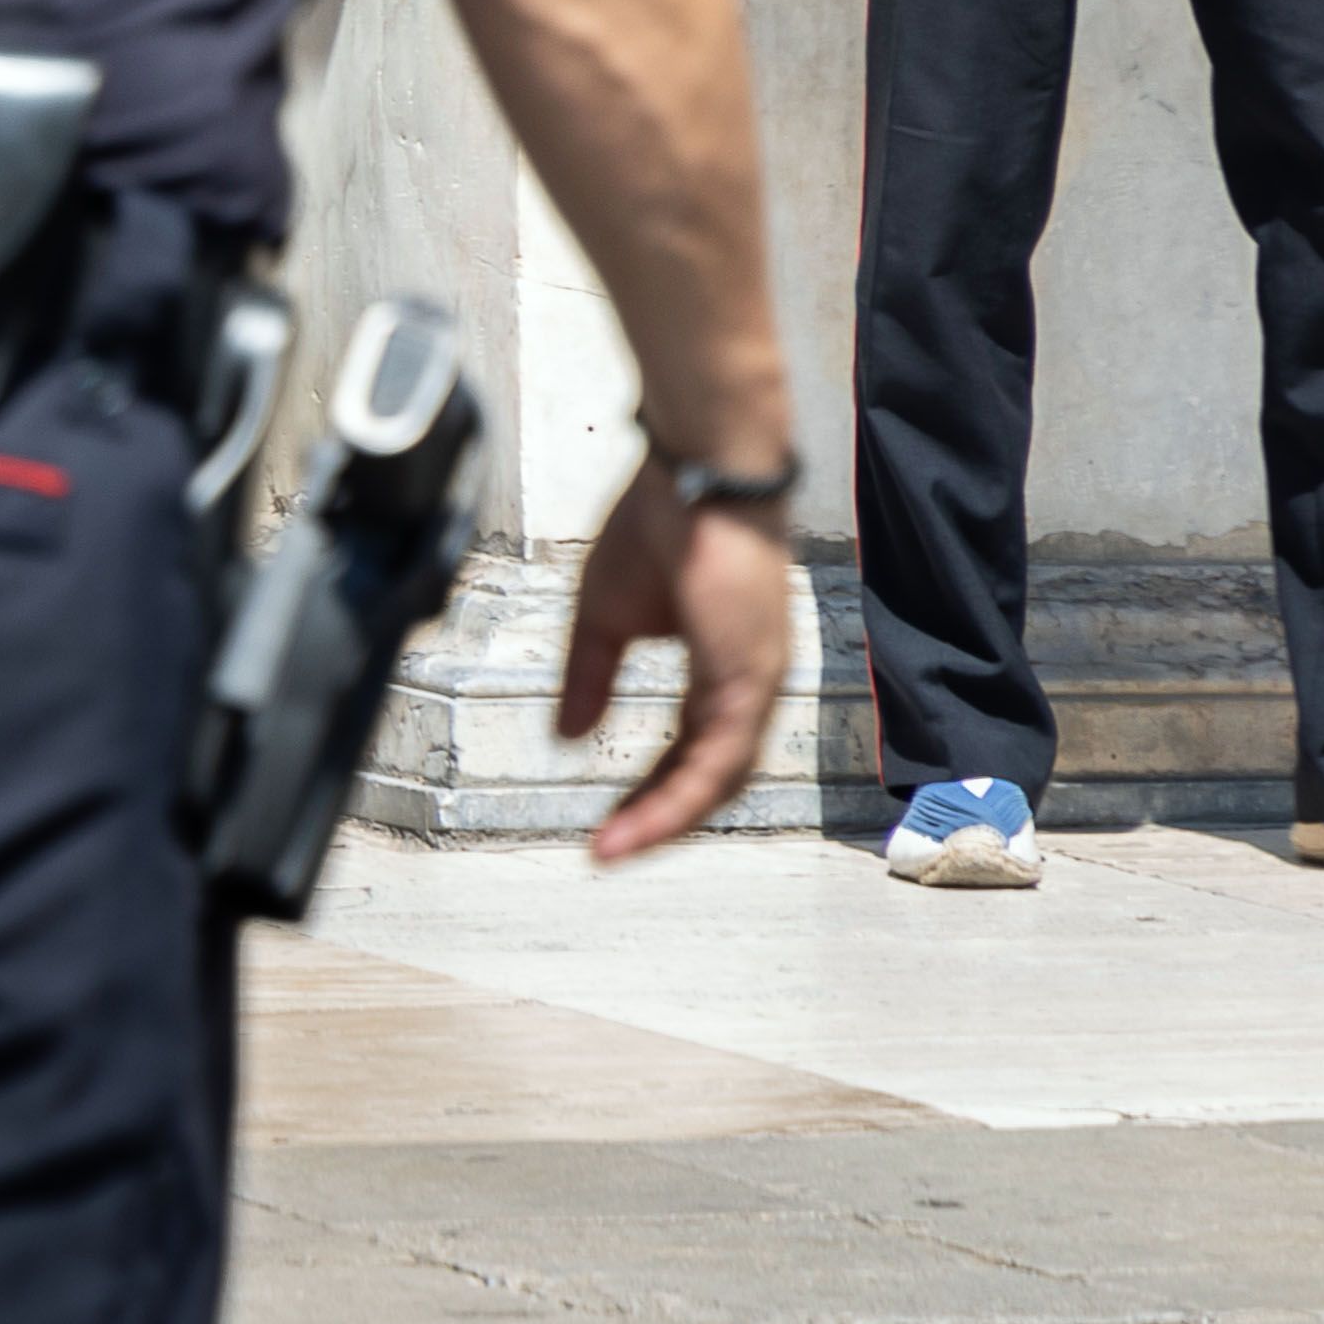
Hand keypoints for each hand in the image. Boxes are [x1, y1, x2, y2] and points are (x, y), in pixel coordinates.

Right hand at [557, 467, 793, 863]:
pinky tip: (645, 815)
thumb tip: (567, 736)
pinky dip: (680, 793)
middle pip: (711, 779)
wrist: (696, 474)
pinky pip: (720, 757)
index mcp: (724, 668)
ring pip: (720, 779)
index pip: (690, 751)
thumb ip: (590, 676)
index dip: (648, 791)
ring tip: (617, 847)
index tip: (606, 822)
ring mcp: (756, 682)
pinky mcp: (751, 676)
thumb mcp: (604, 613)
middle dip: (657, 819)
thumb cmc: (660, 523)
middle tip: (608, 850)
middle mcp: (750, 684)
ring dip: (667, 819)